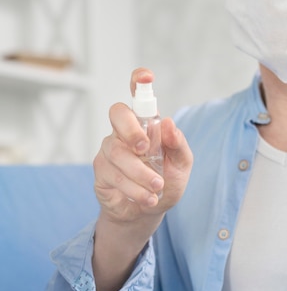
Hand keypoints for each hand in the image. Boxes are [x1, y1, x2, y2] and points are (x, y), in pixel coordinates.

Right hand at [94, 67, 192, 220]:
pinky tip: (147, 198)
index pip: (138, 95)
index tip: (146, 77)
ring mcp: (110, 150)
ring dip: (140, 172)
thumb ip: (178, 144)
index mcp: (146, 124)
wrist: (147, 213)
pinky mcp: (101, 171)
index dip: (138, 81)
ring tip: (157, 187)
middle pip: (117, 113)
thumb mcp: (181, 165)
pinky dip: (134, 189)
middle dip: (131, 130)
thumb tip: (168, 123)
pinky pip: (113, 175)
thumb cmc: (165, 182)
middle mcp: (125, 132)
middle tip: (145, 148)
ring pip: (116, 152)